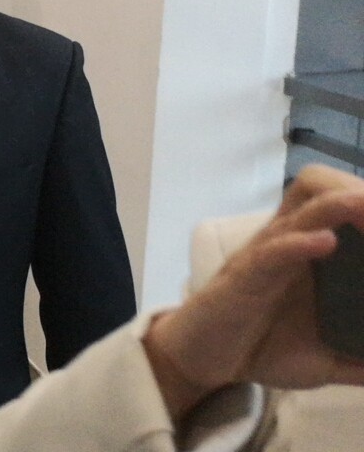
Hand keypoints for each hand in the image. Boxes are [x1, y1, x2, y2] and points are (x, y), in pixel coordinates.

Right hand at [144, 165, 363, 418]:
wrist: (202, 359)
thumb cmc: (261, 346)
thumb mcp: (323, 358)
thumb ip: (357, 363)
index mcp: (311, 252)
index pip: (343, 206)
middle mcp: (288, 242)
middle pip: (319, 188)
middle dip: (354, 189)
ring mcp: (264, 255)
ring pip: (298, 212)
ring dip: (335, 205)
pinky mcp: (243, 277)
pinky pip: (269, 252)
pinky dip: (298, 244)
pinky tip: (326, 243)